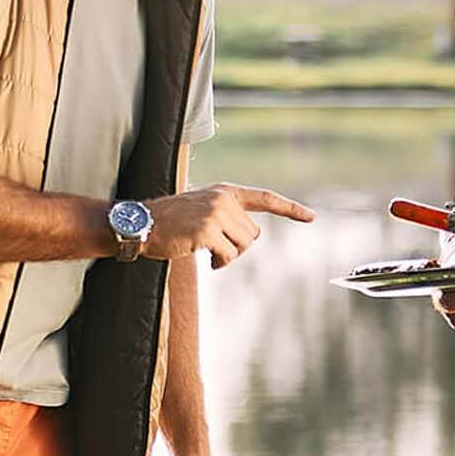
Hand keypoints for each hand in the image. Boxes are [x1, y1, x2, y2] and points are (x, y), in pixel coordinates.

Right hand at [142, 185, 314, 268]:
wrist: (142, 223)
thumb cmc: (172, 222)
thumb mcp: (203, 209)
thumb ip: (229, 216)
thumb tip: (252, 237)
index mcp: (225, 192)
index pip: (264, 198)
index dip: (290, 209)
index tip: (312, 217)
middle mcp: (223, 200)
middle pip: (253, 235)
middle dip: (238, 246)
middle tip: (214, 246)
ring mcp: (216, 214)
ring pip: (244, 247)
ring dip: (228, 256)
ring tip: (207, 251)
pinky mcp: (207, 231)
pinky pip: (229, 257)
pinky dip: (220, 263)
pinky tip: (204, 258)